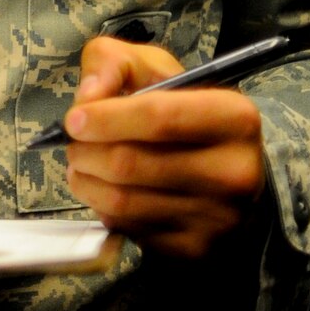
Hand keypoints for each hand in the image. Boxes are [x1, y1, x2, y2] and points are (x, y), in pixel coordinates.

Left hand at [63, 36, 266, 259]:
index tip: (74, 120)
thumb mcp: (151, 67)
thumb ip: (113, 62)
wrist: (221, 166)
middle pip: (131, 164)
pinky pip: (129, 229)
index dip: (105, 118)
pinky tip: (106, 190)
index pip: (158, 118)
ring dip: (85, 181)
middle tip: (73, 143)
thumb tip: (88, 97)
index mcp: (234, 117)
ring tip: (81, 164)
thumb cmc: (180, 110)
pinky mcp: (197, 248)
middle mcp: (236, 171)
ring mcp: (219, 216)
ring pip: (123, 201)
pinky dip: (104, 208)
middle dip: (85, 151)